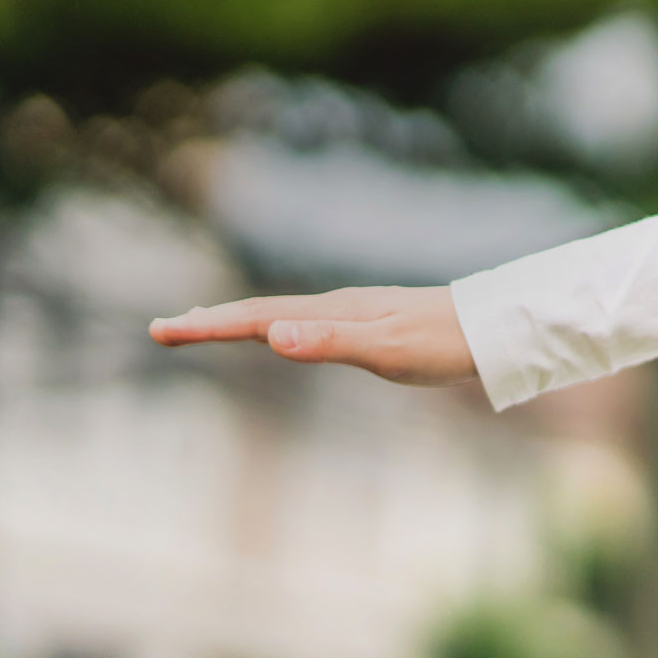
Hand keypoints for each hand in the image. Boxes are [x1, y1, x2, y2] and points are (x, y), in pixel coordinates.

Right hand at [149, 286, 477, 387]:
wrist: (496, 329)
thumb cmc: (445, 344)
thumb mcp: (387, 350)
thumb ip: (330, 342)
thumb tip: (272, 335)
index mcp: (332, 313)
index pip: (255, 318)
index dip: (207, 327)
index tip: (162, 330)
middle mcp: (337, 307)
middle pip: (260, 311)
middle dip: (211, 321)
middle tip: (163, 328)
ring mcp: (353, 312)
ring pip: (282, 314)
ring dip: (238, 321)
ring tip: (204, 327)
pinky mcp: (371, 323)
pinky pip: (307, 323)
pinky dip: (276, 326)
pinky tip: (280, 333)